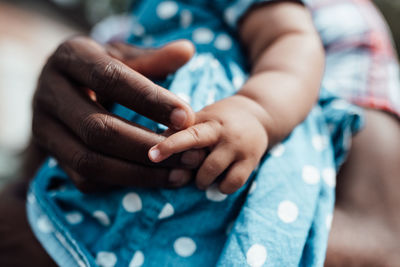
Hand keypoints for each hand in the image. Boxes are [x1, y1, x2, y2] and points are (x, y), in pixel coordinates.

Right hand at [32, 36, 204, 191]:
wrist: (62, 88)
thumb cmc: (100, 69)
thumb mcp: (122, 57)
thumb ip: (153, 58)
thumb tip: (188, 50)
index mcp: (70, 58)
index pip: (109, 79)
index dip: (150, 100)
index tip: (188, 118)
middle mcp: (49, 93)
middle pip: (98, 129)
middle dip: (148, 146)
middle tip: (191, 155)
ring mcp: (43, 128)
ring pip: (90, 161)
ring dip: (139, 173)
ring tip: (180, 174)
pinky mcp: (49, 154)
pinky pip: (84, 179)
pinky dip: (121, 183)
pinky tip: (154, 180)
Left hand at [149, 95, 268, 193]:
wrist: (259, 115)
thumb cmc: (220, 119)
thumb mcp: (202, 118)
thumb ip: (180, 131)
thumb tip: (152, 146)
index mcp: (208, 123)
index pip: (187, 134)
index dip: (169, 145)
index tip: (152, 155)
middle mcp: (224, 135)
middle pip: (199, 158)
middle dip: (187, 170)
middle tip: (187, 168)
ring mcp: (239, 149)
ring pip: (212, 174)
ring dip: (201, 181)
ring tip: (202, 176)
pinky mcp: (251, 162)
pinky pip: (231, 184)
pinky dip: (221, 187)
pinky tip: (220, 181)